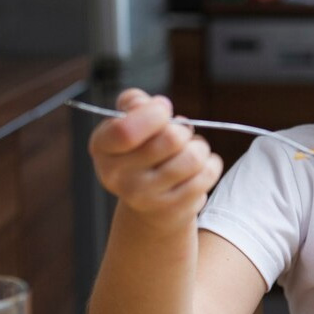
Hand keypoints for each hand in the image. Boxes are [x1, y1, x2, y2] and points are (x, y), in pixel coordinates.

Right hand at [88, 89, 223, 234]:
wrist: (148, 201)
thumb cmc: (141, 151)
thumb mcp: (129, 122)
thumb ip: (135, 103)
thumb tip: (156, 105)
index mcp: (102, 147)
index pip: (126, 131)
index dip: (153, 114)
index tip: (163, 109)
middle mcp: (117, 176)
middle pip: (171, 139)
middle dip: (184, 130)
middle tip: (181, 135)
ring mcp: (144, 197)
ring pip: (193, 158)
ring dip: (200, 148)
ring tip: (192, 151)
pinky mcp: (170, 210)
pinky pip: (207, 175)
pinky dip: (211, 165)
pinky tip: (199, 169)